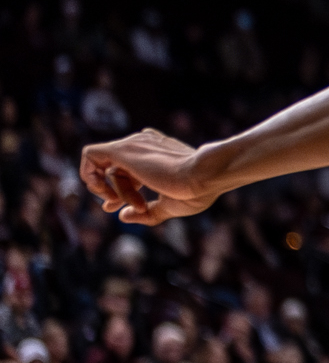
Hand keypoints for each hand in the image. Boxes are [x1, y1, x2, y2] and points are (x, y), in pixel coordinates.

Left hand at [80, 130, 217, 225]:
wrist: (204, 175)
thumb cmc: (197, 190)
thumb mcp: (170, 205)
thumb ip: (147, 212)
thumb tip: (123, 216)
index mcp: (160, 154)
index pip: (132, 165)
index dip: (123, 189)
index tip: (130, 207)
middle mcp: (146, 145)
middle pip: (117, 168)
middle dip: (113, 191)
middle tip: (114, 206)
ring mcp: (135, 145)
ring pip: (107, 167)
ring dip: (113, 191)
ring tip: (135, 202)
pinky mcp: (123, 150)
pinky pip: (90, 154)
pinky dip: (89, 175)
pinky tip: (106, 193)